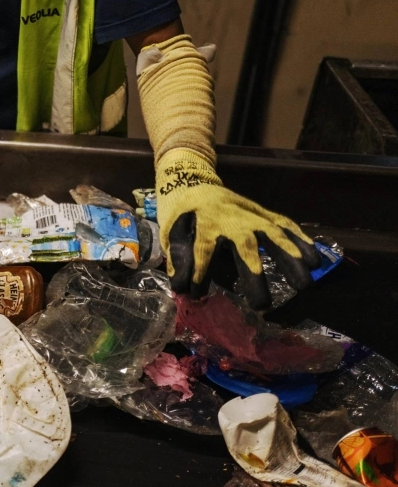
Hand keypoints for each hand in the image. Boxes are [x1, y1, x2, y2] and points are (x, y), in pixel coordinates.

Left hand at [156, 148, 320, 308]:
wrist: (194, 182)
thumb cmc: (181, 213)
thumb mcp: (170, 231)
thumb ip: (178, 256)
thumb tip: (181, 287)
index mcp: (202, 221)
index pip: (202, 248)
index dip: (199, 271)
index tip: (197, 294)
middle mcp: (230, 218)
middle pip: (244, 244)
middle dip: (253, 274)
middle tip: (262, 304)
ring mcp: (251, 214)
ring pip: (273, 234)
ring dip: (290, 260)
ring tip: (305, 285)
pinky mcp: (263, 213)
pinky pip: (285, 226)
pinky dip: (301, 242)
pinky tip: (316, 261)